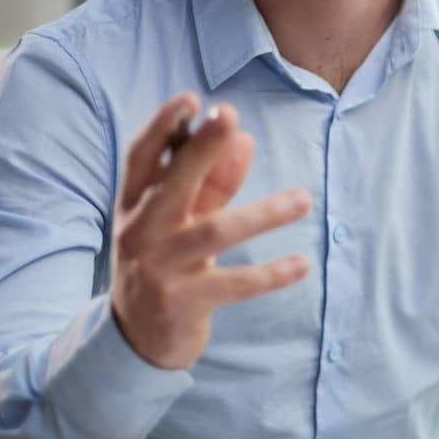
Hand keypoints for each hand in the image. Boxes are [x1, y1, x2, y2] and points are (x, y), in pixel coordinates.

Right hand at [110, 93, 311, 368]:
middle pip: (172, 185)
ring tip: (303, 200)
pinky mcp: (181, 302)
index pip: (141, 158)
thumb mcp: (181, 220)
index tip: (191, 99)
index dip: (163, 127)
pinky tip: (301, 264)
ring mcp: (158, 269)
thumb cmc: (164, 262)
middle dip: (200, 150)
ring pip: (212, 234)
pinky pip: (232, 284)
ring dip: (261, 214)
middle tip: (229, 116)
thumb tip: (244, 137)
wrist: (136, 339)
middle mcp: (140, 232)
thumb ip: (213, 182)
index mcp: (134, 205)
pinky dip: (269, 275)